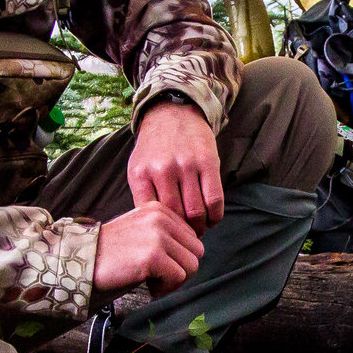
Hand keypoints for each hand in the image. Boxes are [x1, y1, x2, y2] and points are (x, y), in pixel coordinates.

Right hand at [93, 203, 203, 295]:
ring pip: (191, 266)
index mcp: (159, 209)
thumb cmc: (110, 251)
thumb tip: (191, 254)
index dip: (179, 256)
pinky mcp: (153, 256)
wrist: (82, 259)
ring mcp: (158, 237)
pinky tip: (149, 286)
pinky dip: (166, 288)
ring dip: (174, 280)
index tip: (160, 265)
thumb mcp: (140, 230)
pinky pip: (178, 277)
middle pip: (196, 252)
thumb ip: (166, 234)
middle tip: (159, 277)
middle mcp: (161, 219)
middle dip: (181, 269)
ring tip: (153, 281)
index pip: (192, 237)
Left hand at [127, 99, 224, 228]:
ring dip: (200, 228)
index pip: (151, 216)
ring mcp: (186, 166)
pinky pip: (215, 200)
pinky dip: (215, 217)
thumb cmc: (154, 149)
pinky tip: (211, 219)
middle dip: (182, 233)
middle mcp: (162, 170)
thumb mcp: (137, 169)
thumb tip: (153, 232)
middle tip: (186, 238)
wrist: (173, 114)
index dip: (162, 232)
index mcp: (140, 175)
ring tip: (199, 230)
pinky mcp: (208, 162)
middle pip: (175, 217)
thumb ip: (142, 197)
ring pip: (196, 212)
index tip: (168, 238)